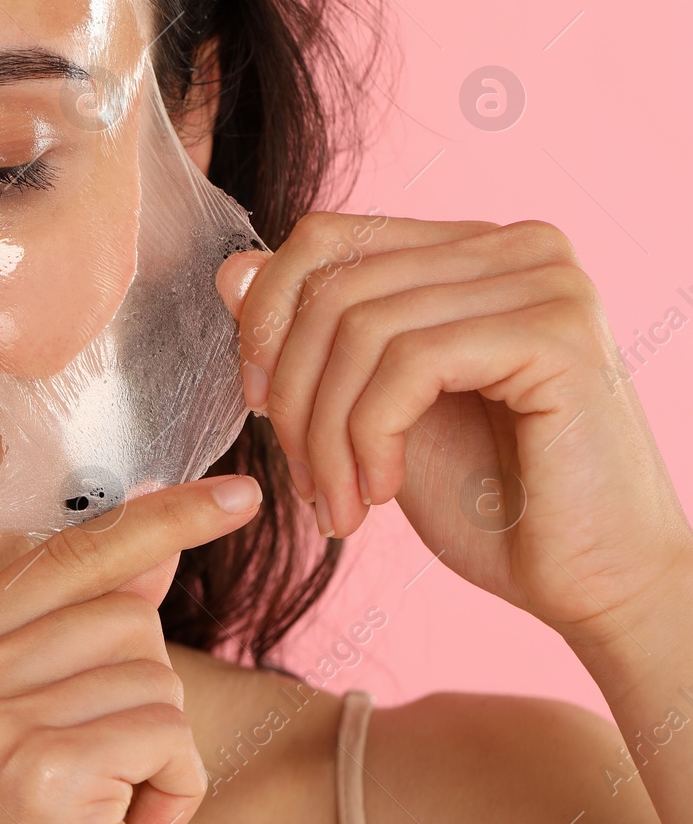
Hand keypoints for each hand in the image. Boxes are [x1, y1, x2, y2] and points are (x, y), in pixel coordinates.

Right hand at [0, 472, 263, 823]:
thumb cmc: (40, 823)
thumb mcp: (50, 714)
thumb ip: (92, 622)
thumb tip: (158, 537)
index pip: (64, 557)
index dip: (157, 524)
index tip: (238, 495)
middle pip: (121, 616)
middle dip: (145, 692)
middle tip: (101, 770)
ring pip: (151, 673)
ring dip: (162, 748)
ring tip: (107, 804)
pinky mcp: (35, 769)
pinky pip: (165, 731)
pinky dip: (174, 787)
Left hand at [215, 211, 692, 650]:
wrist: (593, 586)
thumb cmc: (491, 504)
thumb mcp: (372, 409)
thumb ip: (312, 336)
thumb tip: (230, 268)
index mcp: (472, 250)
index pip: (328, 238)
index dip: (269, 316)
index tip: (259, 402)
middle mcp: (516, 245)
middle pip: (336, 284)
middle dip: (295, 392)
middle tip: (303, 478)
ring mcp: (544, 280)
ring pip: (362, 328)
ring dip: (327, 432)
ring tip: (338, 502)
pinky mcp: (556, 333)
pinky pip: (409, 363)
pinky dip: (369, 437)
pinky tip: (379, 494)